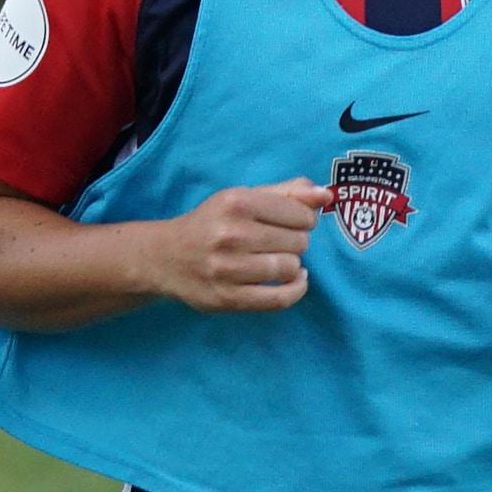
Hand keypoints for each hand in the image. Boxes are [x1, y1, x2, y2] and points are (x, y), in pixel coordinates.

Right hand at [154, 180, 331, 314]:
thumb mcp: (243, 198)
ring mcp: (228, 269)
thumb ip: (287, 192)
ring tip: (278, 260)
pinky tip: (294, 281)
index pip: (300, 213)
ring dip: (291, 265)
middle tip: (278, 242)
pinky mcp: (228, 298)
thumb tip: (326, 195)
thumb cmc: (212, 223)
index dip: (304, 219)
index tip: (293, 222)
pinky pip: (280, 298)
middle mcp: (231, 233)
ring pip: (289, 268)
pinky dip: (296, 290)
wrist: (165, 257)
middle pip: (297, 241)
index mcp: (236, 202)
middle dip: (295, 242)